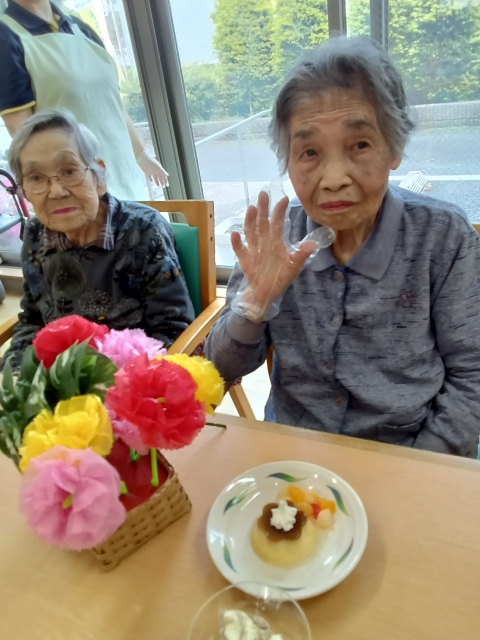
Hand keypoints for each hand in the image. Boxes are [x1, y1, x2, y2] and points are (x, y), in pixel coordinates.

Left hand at [136, 151, 168, 186]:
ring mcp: (151, 171)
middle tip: (163, 185)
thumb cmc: (151, 163)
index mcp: (159, 169)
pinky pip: (149, 176)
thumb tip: (167, 175)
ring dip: (157, 181)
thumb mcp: (158, 167)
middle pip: (159, 177)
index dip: (165, 180)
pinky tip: (151, 181)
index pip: (163, 176)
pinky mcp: (146, 172)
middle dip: (161, 181)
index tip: (166, 184)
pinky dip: (150, 179)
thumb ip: (163, 172)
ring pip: (155, 177)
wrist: (143, 159)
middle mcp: (156, 171)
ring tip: (158, 185)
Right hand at [231, 191, 315, 320]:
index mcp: (276, 243)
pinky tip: (235, 234)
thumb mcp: (294, 267)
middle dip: (263, 209)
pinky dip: (237, 243)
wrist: (266, 293)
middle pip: (262, 223)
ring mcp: (253, 250)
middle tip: (263, 194)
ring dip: (250, 221)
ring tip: (251, 208)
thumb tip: (313, 244)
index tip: (284, 199)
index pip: (278, 224)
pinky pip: (240, 250)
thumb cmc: (280, 278)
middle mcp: (264, 243)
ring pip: (251, 233)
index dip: (280, 212)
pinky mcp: (245, 260)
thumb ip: (301, 255)